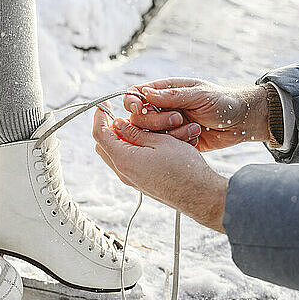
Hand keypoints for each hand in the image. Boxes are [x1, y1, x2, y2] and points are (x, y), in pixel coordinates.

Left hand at [92, 104, 227, 232]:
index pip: (100, 134)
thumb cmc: (184, 167)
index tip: (104, 105)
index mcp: (124, 159)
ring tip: (136, 127)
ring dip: (119, 139)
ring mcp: (129, 180)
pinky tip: (144, 141)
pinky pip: (125, 163)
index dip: (100, 116)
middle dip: (107, 128)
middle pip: (103, 145)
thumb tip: (117, 124)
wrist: (198, 195)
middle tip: (119, 115)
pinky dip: (128, 149)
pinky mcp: (138, 183)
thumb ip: (135, 132)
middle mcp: (122, 172)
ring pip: (113, 154)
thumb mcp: (160, 141)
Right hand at [123, 78, 269, 151]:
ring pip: (151, 136)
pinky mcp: (176, 142)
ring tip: (194, 129)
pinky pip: (167, 147)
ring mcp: (168, 127)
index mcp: (165, 92)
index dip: (132, 103)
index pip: (136, 95)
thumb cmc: (223, 101)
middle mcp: (163, 109)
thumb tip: (145, 92)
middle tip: (178, 119)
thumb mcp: (199, 95)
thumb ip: (172, 95)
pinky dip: (180, 144)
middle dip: (156, 121)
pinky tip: (196, 138)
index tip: (139, 109)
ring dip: (171, 134)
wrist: (242, 122)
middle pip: (139, 118)